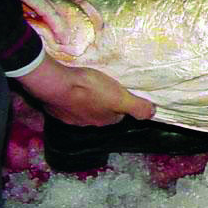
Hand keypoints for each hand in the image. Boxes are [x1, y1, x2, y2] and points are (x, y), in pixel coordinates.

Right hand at [17, 55, 153, 125]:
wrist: (55, 84)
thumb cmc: (89, 89)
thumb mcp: (120, 97)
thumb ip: (136, 107)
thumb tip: (152, 114)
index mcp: (103, 121)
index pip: (118, 115)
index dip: (122, 104)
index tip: (123, 93)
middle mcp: (86, 123)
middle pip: (101, 112)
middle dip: (105, 102)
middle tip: (107, 86)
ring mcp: (69, 117)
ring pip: (84, 108)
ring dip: (87, 99)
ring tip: (90, 85)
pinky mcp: (55, 107)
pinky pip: (67, 103)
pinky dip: (71, 96)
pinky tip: (72, 86)